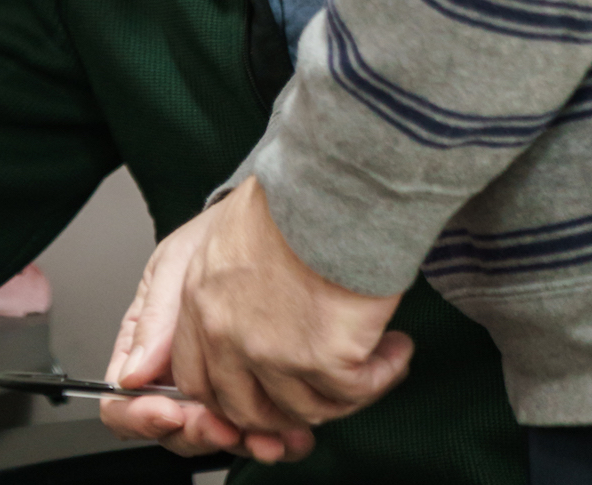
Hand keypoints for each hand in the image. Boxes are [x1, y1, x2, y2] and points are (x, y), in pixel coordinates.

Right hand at [101, 213, 313, 466]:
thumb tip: (129, 375)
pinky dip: (276, 441)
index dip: (140, 415)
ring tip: (264, 432)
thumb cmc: (215, 242)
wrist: (268, 228)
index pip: (121, 400)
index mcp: (144, 346)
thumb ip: (153, 322)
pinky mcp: (259, 396)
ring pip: (217, 440)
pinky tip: (288, 430)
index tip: (169, 410)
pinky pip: (261, 436)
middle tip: (222, 424)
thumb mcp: (175, 268)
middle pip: (171, 431)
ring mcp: (218, 389)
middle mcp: (177, 375)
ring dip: (240, 443)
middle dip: (196, 433)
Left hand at [169, 179, 411, 439]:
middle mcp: (225, 332)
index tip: (268, 392)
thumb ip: (220, 293)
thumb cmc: (292, 198)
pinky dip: (383, 374)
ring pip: (306, 409)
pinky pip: (356, 394)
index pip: (196, 380)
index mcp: (198, 300)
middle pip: (246, 410)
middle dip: (287, 409)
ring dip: (344, 391)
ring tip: (372, 357)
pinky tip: (395, 348)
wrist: (332, 182)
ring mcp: (271, 352)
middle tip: (323, 390)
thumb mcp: (227, 237)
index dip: (233, 397)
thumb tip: (242, 340)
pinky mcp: (322, 359)